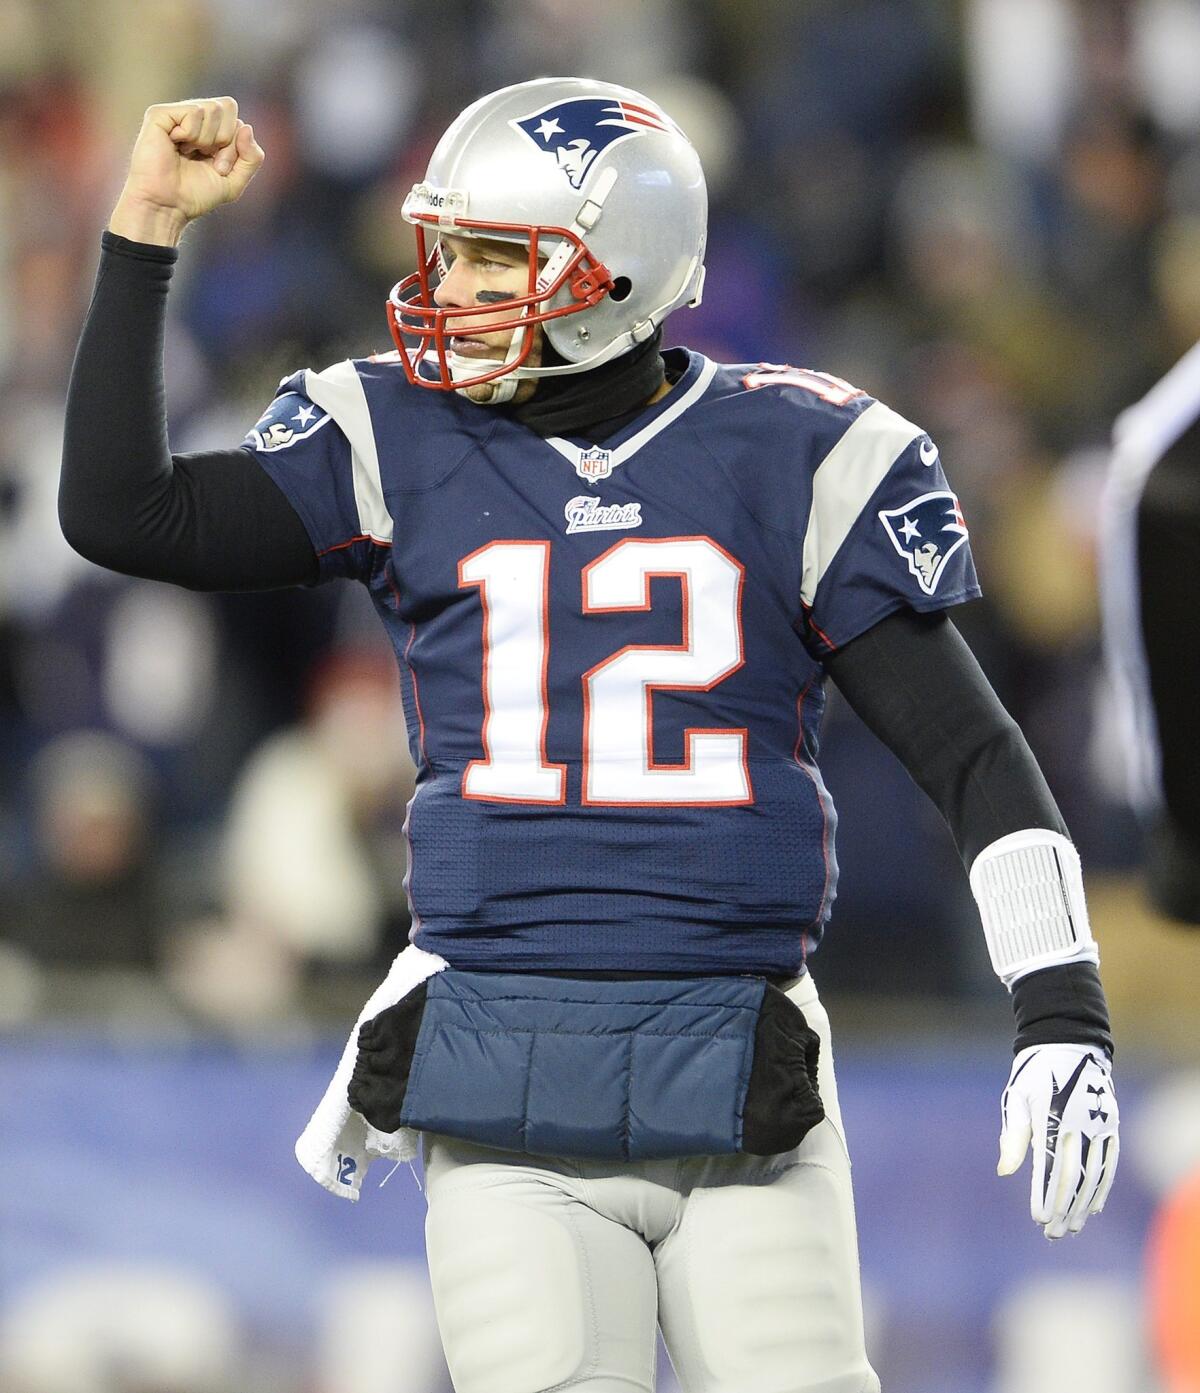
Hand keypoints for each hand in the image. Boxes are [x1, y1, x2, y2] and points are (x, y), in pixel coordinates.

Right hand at [109, 97, 264, 246]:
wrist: (167, 206)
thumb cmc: (195, 195)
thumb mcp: (235, 181)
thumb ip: (252, 158)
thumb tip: (247, 127)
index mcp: (210, 130)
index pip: (238, 120)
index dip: (236, 147)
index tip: (219, 169)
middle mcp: (193, 118)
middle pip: (227, 106)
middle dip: (225, 140)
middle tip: (206, 159)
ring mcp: (176, 114)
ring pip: (213, 109)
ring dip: (207, 140)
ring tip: (188, 154)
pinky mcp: (159, 114)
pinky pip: (194, 111)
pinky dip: (192, 134)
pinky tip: (176, 145)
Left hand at [997, 1044, 1118, 1238]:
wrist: (1068, 1044)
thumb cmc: (1034, 1074)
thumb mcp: (1017, 1097)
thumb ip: (1013, 1135)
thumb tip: (1005, 1172)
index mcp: (1052, 1116)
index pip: (1049, 1165)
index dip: (1045, 1194)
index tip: (1038, 1219)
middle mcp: (1080, 1123)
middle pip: (1073, 1175)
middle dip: (1063, 1208)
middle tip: (1053, 1234)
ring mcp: (1100, 1125)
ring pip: (1094, 1174)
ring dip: (1084, 1204)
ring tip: (1073, 1228)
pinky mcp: (1111, 1125)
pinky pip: (1110, 1162)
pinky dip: (1103, 1186)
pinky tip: (1095, 1207)